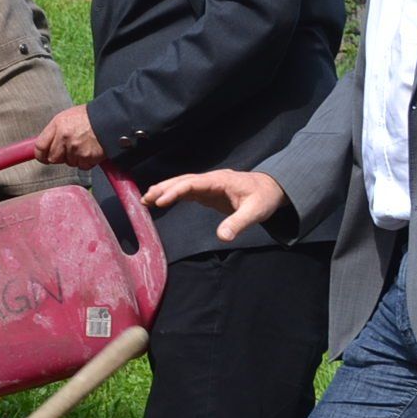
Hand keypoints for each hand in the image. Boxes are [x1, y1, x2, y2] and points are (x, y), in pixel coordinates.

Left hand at [33, 105, 102, 168]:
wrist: (112, 119)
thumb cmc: (90, 117)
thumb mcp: (68, 117)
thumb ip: (55, 131)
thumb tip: (45, 145)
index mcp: (58, 125)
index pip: (40, 146)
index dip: (41, 155)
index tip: (44, 157)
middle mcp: (64, 137)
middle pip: (53, 158)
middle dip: (60, 157)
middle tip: (69, 149)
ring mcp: (75, 148)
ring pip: (69, 163)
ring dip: (75, 158)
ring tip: (84, 145)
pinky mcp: (87, 157)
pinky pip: (82, 166)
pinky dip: (86, 161)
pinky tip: (91, 150)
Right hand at [143, 169, 284, 242]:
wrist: (272, 189)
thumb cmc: (264, 198)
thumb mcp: (255, 212)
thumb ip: (238, 223)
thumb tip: (222, 237)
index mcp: (219, 181)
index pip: (192, 184)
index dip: (175, 191)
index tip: (161, 201)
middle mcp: (211, 180)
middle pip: (182, 181)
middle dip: (163, 189)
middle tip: (144, 199)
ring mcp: (209, 185)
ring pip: (182, 184)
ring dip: (164, 190)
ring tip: (146, 199)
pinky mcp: (208, 192)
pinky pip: (187, 191)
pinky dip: (173, 195)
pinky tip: (161, 201)